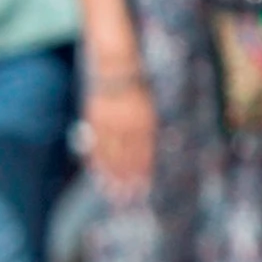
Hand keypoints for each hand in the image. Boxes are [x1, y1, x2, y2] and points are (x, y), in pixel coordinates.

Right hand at [84, 72, 156, 197]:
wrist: (116, 64)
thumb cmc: (141, 82)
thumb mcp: (151, 104)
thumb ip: (152, 126)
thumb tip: (168, 146)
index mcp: (143, 120)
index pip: (144, 152)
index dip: (142, 172)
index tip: (142, 189)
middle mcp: (124, 123)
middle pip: (125, 156)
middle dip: (125, 179)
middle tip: (125, 198)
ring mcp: (107, 121)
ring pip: (108, 152)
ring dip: (109, 173)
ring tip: (109, 191)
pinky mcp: (94, 118)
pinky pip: (95, 141)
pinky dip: (95, 157)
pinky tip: (96, 170)